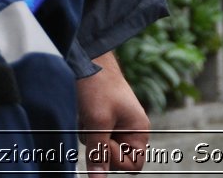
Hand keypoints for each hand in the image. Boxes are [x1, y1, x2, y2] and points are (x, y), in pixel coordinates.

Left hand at [79, 52, 149, 174]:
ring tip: (87, 114)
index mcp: (139, 130)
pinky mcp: (101, 118)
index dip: (115, 160)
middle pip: (114, 158)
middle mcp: (130, 129)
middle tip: (93, 126)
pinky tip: (83, 111)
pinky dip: (85, 127)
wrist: (85, 57)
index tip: (102, 141)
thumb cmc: (98, 85)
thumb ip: (98, 153)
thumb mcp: (97, 121)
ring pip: (100, 147)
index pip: (133, 165)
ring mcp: (115, 123)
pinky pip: (92, 135)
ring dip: (89, 135)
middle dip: (100, 146)